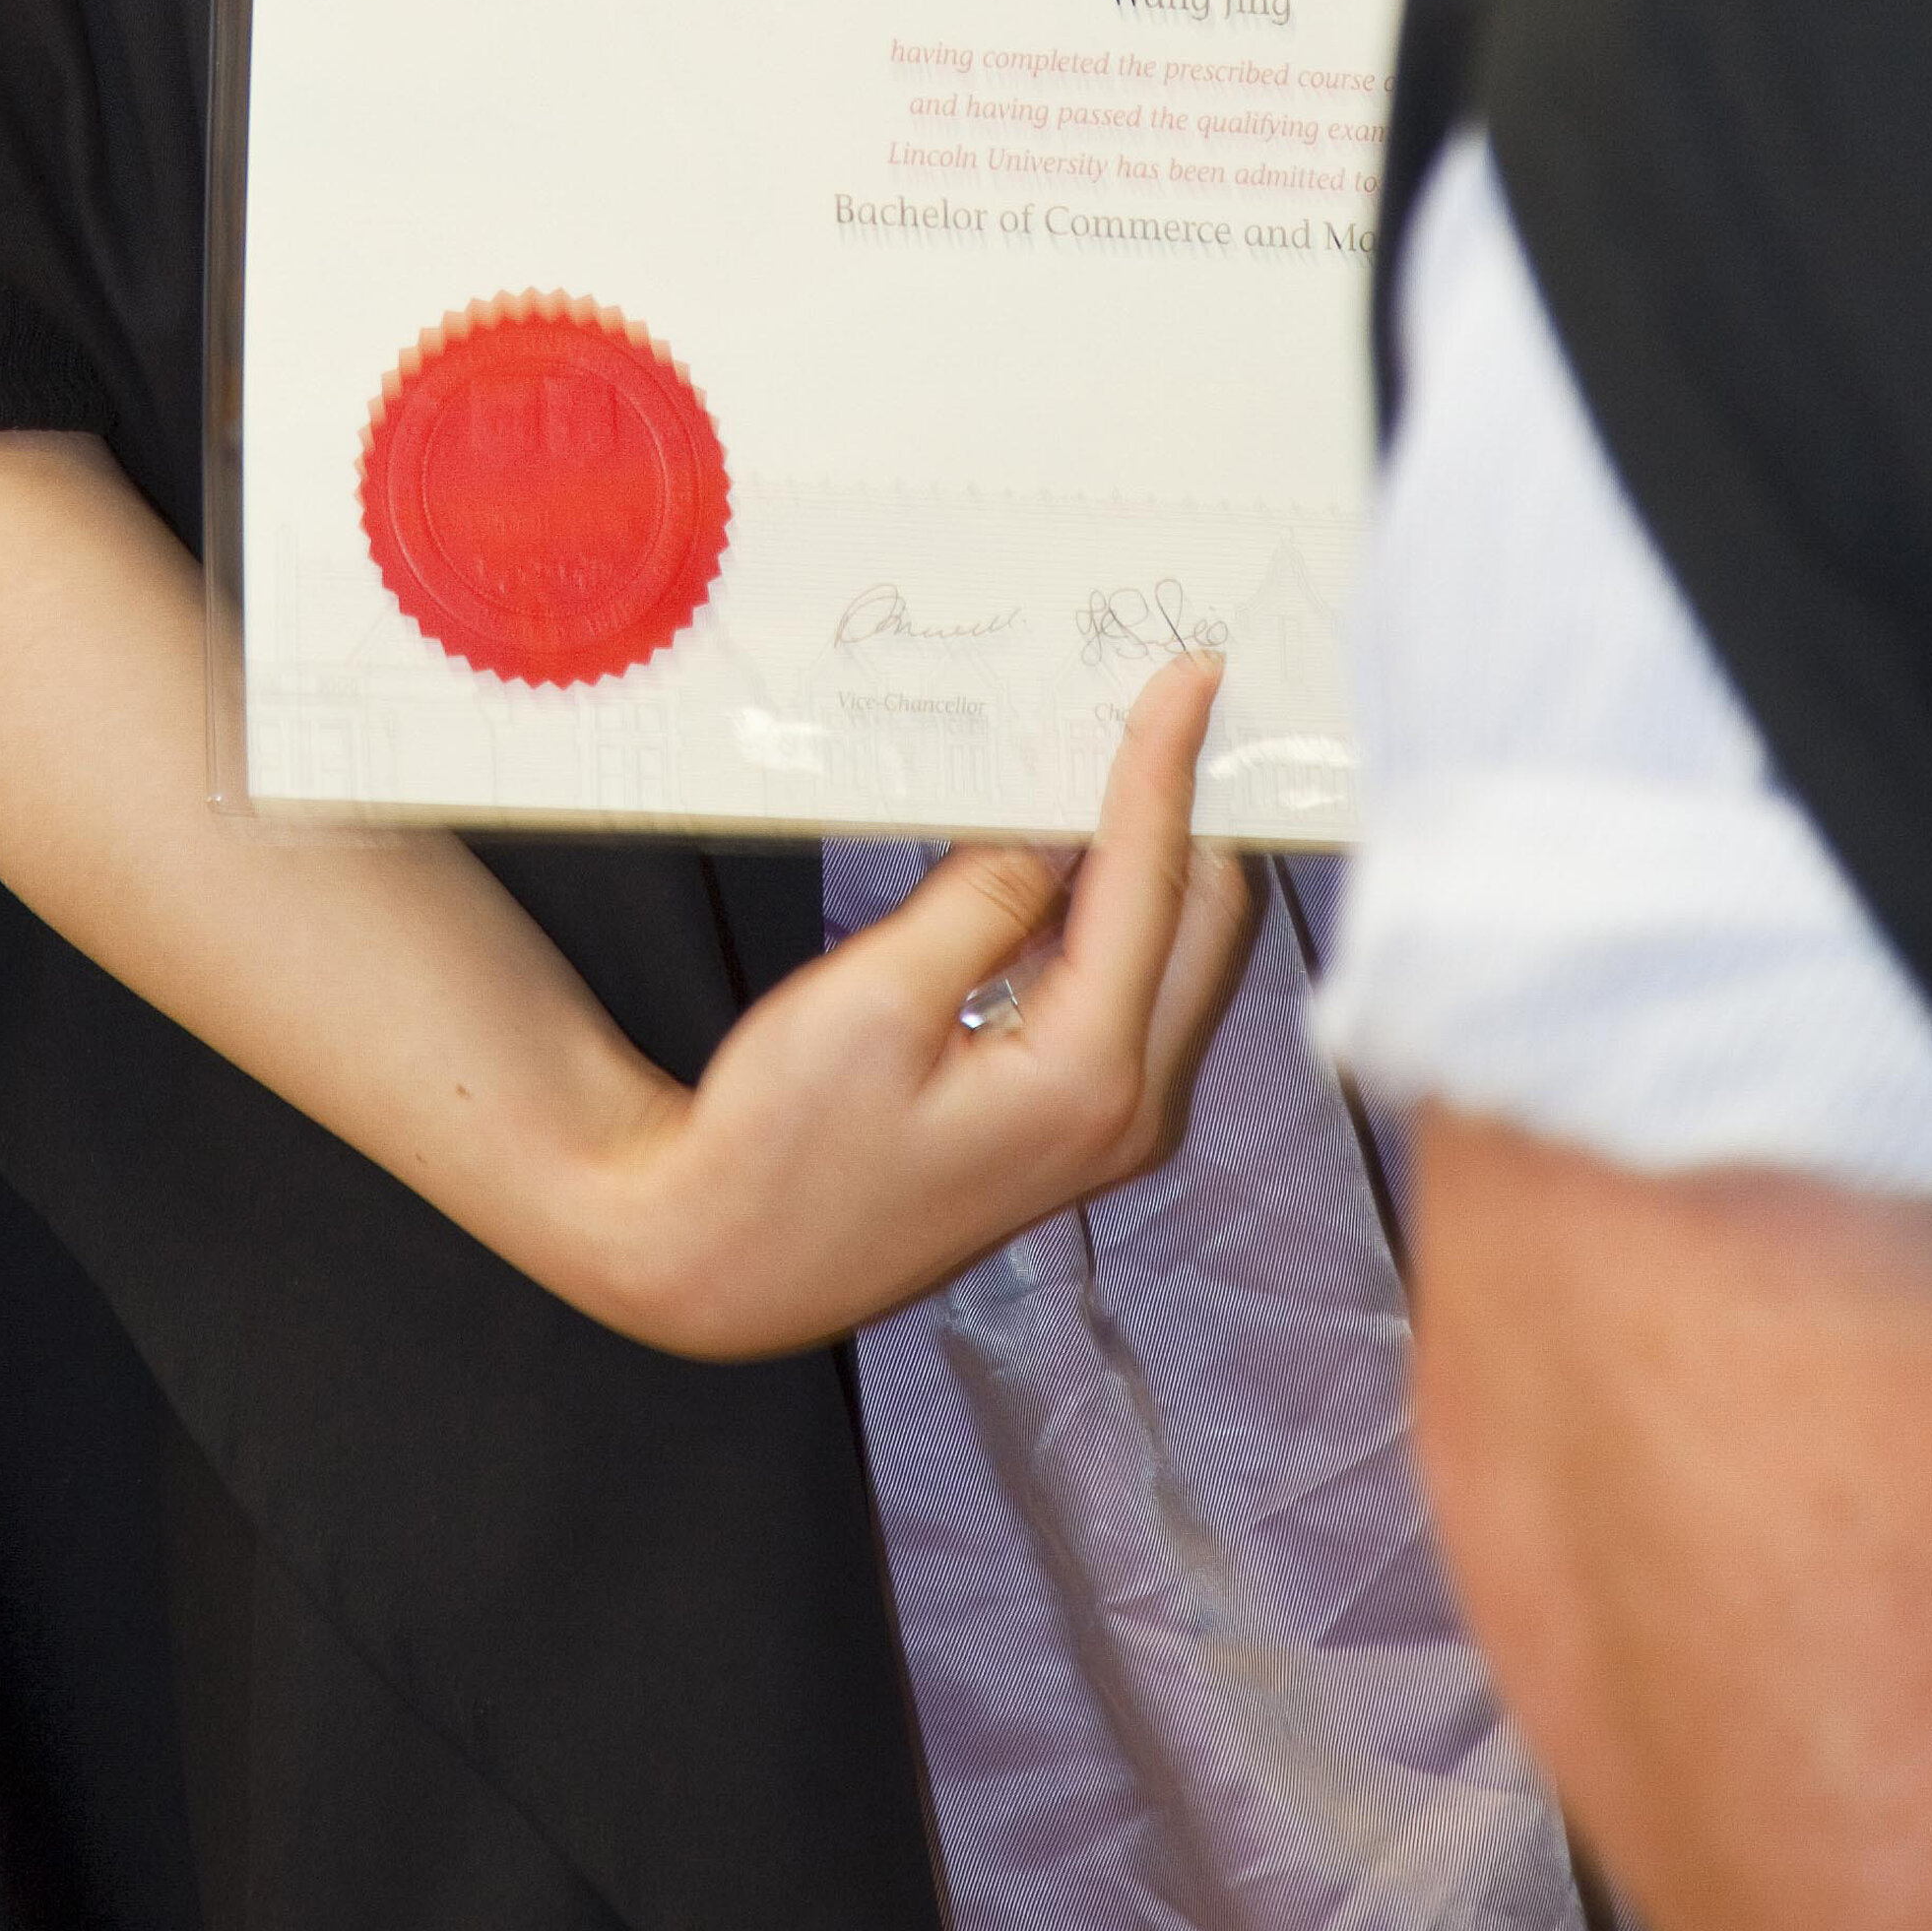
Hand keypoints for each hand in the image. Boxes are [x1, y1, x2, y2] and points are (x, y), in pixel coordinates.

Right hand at [565, 656, 1254, 1357]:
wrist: (728, 1259)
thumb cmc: (783, 1137)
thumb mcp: (875, 999)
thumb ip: (985, 900)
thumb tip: (1061, 821)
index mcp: (1089, 1075)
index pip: (1155, 884)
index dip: (1167, 765)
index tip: (1196, 671)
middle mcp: (1130, 1107)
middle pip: (1203, 920)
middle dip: (1194, 803)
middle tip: (1176, 691)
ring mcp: (1111, 1124)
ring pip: (1180, 954)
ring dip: (1165, 851)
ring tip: (1141, 741)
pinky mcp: (1075, 1119)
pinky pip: (1134, 987)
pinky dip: (1126, 904)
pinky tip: (1085, 843)